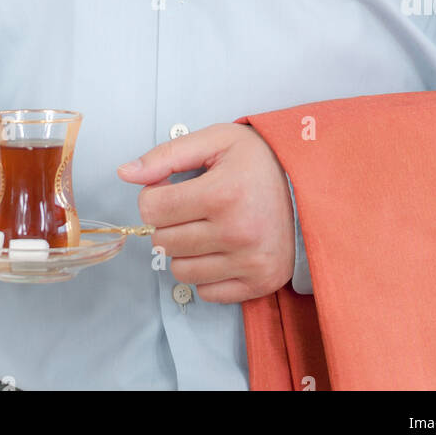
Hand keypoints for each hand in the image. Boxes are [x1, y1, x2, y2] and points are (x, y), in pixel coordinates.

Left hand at [117, 123, 295, 302]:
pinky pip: (206, 293)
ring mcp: (249, 262)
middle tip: (193, 207)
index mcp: (221, 193)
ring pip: (180, 271)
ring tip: (207, 228)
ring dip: (185, 251)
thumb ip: (167, 155)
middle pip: (163, 241)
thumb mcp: (215, 141)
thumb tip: (125, 173)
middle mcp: (236, 232)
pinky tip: (221, 250)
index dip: (154, 196)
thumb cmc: (260, 161)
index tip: (172, 190)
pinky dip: (206, 274)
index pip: (152, 209)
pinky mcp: (260, 282)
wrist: (310, 185)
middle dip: (169, 223)